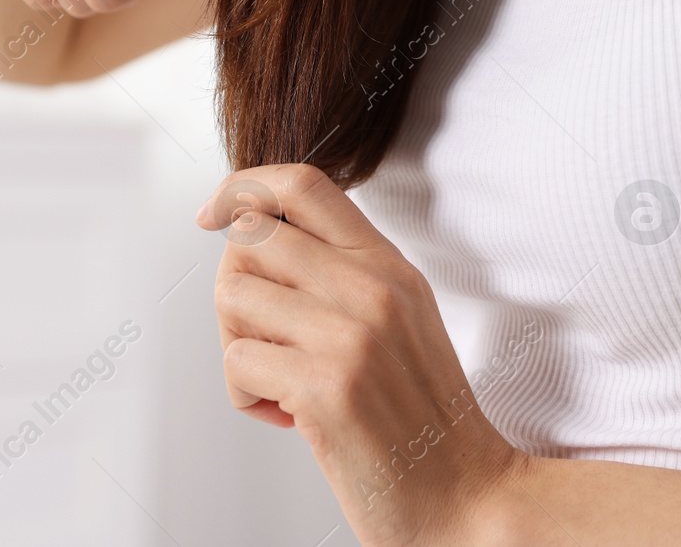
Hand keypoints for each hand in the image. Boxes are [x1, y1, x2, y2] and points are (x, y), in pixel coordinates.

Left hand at [197, 164, 520, 546]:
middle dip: (234, 289)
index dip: (243, 186)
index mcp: (390, 265)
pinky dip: (247, 395)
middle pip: (251, 237)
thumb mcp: (400, 319)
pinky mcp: (327, 386)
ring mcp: (351, 334)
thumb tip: (255, 236)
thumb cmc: (422, 418)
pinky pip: (238, 361)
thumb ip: (344, 272)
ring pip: (233, 296)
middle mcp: (373, 286)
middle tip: (262, 337)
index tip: (213, 212)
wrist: (467, 496)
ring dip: (238, 346)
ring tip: (280, 382)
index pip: (304, 184)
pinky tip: (288, 416)